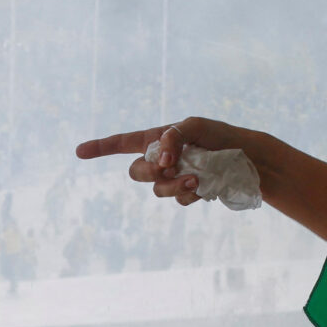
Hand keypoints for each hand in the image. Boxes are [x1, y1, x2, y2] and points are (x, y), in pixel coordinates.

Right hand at [76, 117, 254, 204]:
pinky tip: (204, 188)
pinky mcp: (187, 194)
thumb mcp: (196, 125)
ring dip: (173, 186)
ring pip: (157, 190)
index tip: (79, 152)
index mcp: (157, 138)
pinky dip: (189, 195)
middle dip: (150, 172)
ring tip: (195, 180)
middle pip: (136, 172)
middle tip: (171, 167)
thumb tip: (161, 158)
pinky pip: (178, 201)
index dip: (100, 147)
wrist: (247, 158)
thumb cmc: (219, 136)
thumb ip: (173, 136)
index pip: (122, 143)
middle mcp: (161, 160)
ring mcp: (173, 179)